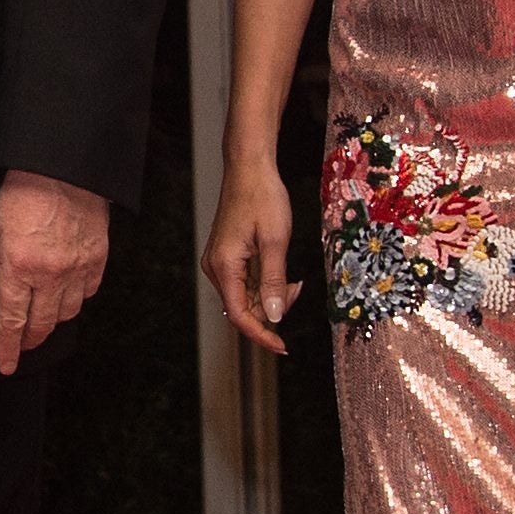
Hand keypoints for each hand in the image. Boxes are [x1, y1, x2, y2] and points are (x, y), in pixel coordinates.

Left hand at [0, 170, 109, 375]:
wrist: (64, 168)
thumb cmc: (24, 192)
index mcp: (19, 267)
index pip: (10, 321)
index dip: (6, 348)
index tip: (4, 365)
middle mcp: (50, 274)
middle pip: (41, 325)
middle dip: (29, 340)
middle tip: (21, 343)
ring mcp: (77, 268)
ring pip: (68, 313)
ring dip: (53, 320)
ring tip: (42, 315)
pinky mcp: (98, 260)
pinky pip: (89, 293)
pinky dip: (76, 299)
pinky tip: (65, 293)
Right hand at [198, 158, 296, 355]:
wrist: (249, 167)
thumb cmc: (262, 197)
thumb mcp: (275, 241)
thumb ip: (274, 282)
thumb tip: (274, 316)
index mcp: (224, 266)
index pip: (240, 315)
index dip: (262, 335)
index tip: (282, 346)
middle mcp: (216, 268)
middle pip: (242, 308)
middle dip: (272, 310)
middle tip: (298, 292)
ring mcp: (220, 261)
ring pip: (246, 296)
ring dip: (270, 296)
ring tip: (294, 281)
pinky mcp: (227, 255)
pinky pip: (246, 281)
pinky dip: (266, 284)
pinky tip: (283, 274)